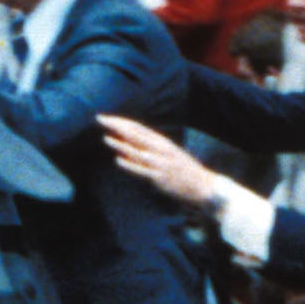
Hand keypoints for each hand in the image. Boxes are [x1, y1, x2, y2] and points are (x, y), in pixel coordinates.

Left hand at [94, 114, 223, 207]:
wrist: (204, 185)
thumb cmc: (184, 171)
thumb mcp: (167, 155)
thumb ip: (148, 151)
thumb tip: (126, 148)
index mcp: (162, 143)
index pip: (138, 128)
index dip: (121, 122)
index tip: (106, 117)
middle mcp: (161, 150)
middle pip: (135, 135)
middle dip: (117, 126)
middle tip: (100, 119)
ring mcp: (161, 164)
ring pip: (137, 151)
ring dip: (121, 144)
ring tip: (106, 137)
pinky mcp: (161, 178)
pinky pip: (143, 170)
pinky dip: (131, 165)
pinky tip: (118, 160)